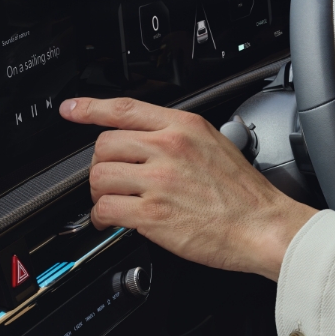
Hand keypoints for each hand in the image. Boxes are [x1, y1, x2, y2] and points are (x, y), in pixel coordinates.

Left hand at [59, 96, 316, 280]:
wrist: (263, 227)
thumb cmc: (246, 196)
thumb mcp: (215, 145)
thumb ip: (179, 138)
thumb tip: (146, 141)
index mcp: (183, 127)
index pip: (125, 109)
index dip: (90, 108)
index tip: (71, 110)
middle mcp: (168, 148)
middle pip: (105, 145)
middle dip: (103, 165)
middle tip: (112, 181)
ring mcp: (158, 180)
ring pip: (99, 176)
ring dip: (99, 192)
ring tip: (111, 202)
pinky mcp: (152, 213)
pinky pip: (106, 207)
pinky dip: (101, 217)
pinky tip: (111, 221)